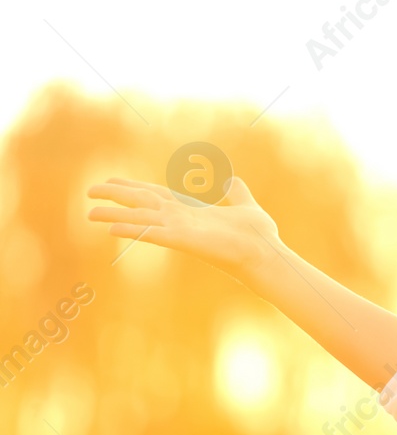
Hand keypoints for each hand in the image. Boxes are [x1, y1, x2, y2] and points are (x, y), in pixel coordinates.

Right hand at [86, 176, 282, 284]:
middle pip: (142, 203)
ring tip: (90, 213)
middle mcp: (181, 220)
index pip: (155, 195)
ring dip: (115, 215)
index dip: (133, 187)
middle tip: (90, 192)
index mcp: (191, 211)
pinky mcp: (184, 241)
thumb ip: (236, 193)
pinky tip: (113, 229)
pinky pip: (154, 234)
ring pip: (141, 219)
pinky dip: (134, 230)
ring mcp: (181, 231)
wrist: (268, 254)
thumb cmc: (259, 236)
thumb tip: (231, 180)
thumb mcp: (246, 205)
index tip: (112, 180)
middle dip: (116, 196)